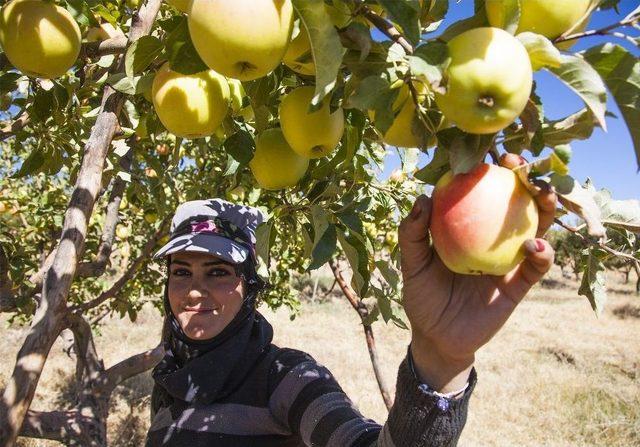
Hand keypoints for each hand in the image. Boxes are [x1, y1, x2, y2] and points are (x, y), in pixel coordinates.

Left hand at [398, 155, 556, 391]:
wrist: (436, 337)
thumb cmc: (422, 297)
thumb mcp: (412, 264)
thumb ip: (414, 234)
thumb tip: (422, 199)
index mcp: (468, 229)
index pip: (482, 194)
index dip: (490, 172)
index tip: (491, 154)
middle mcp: (492, 239)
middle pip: (516, 203)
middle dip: (525, 179)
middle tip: (520, 164)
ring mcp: (509, 260)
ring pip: (536, 228)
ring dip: (545, 209)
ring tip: (543, 195)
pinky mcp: (520, 284)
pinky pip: (536, 267)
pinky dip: (542, 255)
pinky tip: (536, 245)